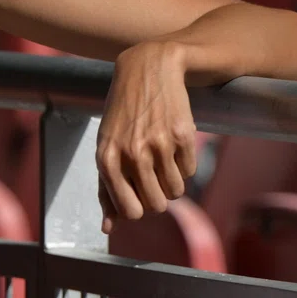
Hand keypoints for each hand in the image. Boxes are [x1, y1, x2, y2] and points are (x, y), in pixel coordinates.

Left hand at [96, 40, 197, 234]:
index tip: (138, 197)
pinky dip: (183, 165)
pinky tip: (172, 145)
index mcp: (107, 160)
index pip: (130, 211)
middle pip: (157, 206)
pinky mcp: (184, 135)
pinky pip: (189, 172)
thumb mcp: (106, 147)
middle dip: (157, 198)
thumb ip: (106, 189)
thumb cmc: (122, 114)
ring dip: (171, 182)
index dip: (137, 209)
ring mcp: (159, 145)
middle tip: (152, 179)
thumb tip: (109, 228)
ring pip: (176, 192)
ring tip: (161, 160)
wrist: (148, 69)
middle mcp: (132, 154)